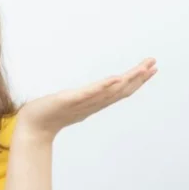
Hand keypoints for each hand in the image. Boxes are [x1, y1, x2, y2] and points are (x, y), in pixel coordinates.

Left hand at [15, 58, 158, 141]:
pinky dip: (103, 86)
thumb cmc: (50, 114)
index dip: (138, 80)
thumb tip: (94, 91)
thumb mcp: (73, 102)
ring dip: (128, 79)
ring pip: (110, 91)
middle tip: (154, 63)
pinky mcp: (69, 100)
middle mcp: (93, 103)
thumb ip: (85, 97)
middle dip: (139, 77)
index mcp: (95, 102)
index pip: (121, 90)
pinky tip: (115, 79)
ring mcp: (83, 102)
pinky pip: (89, 93)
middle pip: (121, 90)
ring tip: (142, 68)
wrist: (33, 126)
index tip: (151, 68)